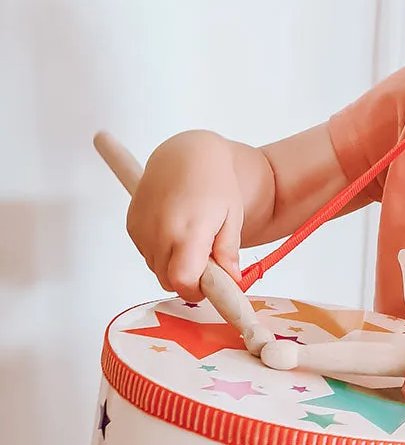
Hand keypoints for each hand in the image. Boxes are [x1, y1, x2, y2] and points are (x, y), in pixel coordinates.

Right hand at [126, 131, 244, 302]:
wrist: (187, 154)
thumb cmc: (215, 182)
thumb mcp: (233, 216)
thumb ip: (228, 251)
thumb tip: (230, 281)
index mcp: (189, 231)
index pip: (183, 282)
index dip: (197, 290)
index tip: (211, 286)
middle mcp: (160, 232)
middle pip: (168, 281)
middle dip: (188, 279)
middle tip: (207, 260)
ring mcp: (142, 228)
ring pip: (156, 269)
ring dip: (174, 265)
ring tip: (192, 239)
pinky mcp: (131, 225)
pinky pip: (146, 254)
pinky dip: (161, 252)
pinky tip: (175, 230)